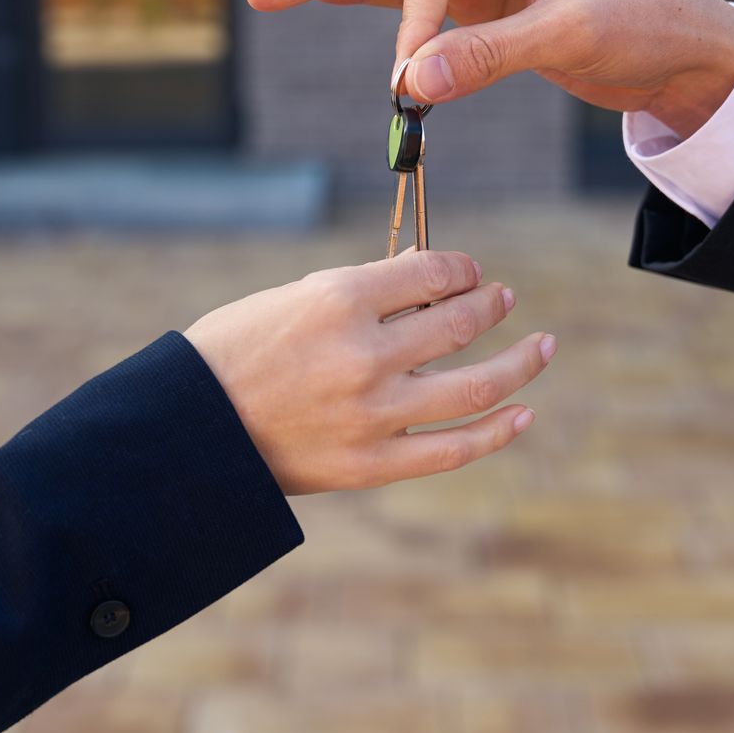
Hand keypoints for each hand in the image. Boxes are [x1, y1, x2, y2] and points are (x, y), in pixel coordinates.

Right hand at [184, 249, 553, 494]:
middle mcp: (365, 355)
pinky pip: (453, 449)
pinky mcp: (372, 464)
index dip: (461, 268)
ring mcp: (374, 414)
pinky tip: (524, 412)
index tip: (468, 272)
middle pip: (459, 322)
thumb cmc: (235, 353)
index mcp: (339, 301)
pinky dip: (497, 431)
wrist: (191, 431)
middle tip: (504, 299)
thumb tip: (426, 272)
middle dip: (491, 305)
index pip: (432, 272)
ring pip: (475, 385)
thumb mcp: (290, 299)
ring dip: (520, 361)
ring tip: (541, 345)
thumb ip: (362, 289)